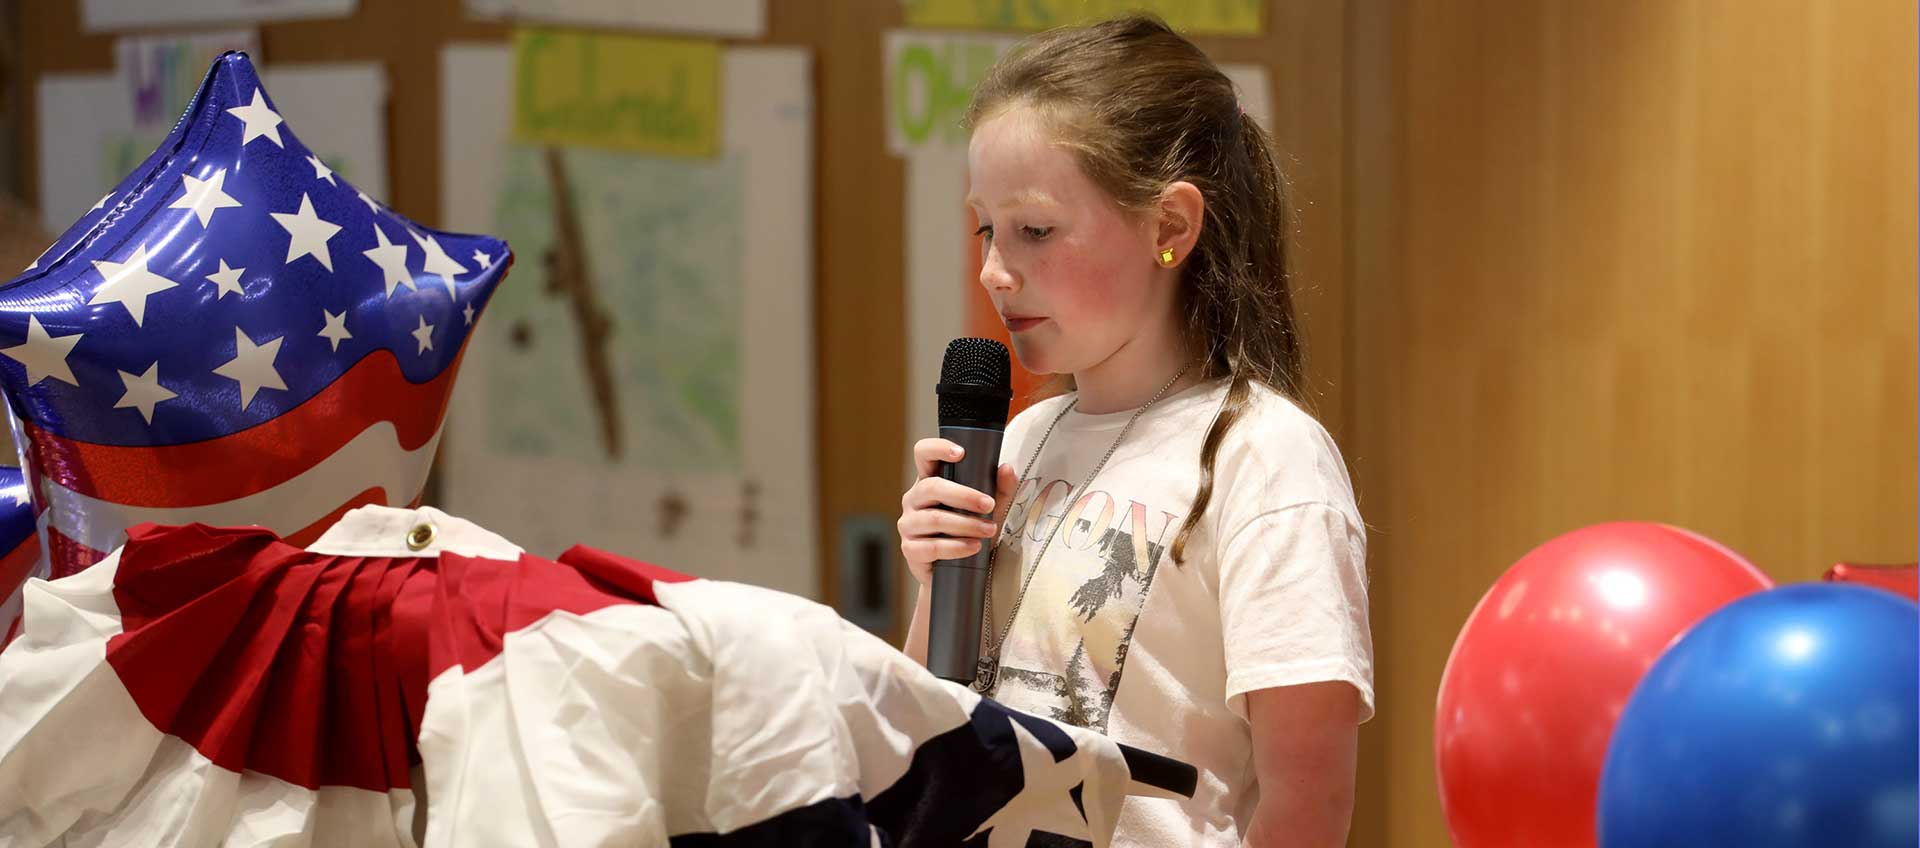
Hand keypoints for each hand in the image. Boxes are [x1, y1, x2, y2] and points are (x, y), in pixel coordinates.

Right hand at [897, 438, 1017, 587]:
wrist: (954, 574)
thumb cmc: (969, 531)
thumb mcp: (989, 509)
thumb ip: (1000, 489)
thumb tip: (1007, 468)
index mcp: (929, 481)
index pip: (923, 454)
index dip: (937, 448)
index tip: (960, 453)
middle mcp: (913, 499)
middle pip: (931, 487)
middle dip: (963, 495)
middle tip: (989, 504)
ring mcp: (908, 524)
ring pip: (933, 519)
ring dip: (965, 524)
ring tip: (989, 530)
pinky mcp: (910, 550)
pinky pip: (931, 547)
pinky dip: (955, 547)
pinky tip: (973, 547)